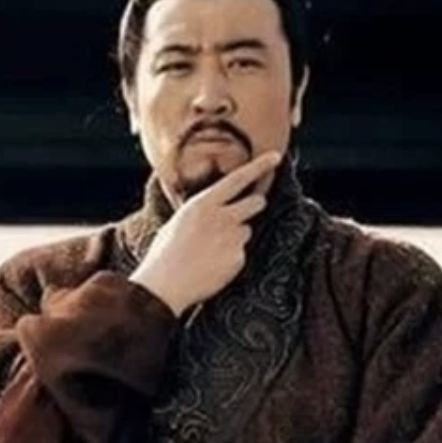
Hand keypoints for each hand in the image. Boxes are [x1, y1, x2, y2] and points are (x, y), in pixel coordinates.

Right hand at [130, 151, 281, 315]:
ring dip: (236, 238)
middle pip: (256, 202)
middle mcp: (222, 217)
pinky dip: (231, 259)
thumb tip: (214, 211)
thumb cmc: (165, 255)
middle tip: (243, 214)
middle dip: (255, 205)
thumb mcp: (178, 222)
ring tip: (212, 251)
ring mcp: (233, 238)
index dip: (259, 166)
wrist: (166, 285)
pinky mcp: (239, 258)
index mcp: (203, 203)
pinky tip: (213, 266)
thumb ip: (202, 213)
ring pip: (246, 231)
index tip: (276, 157)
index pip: (237, 178)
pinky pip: (241, 254)